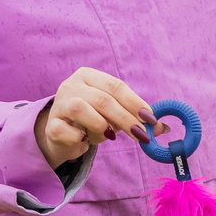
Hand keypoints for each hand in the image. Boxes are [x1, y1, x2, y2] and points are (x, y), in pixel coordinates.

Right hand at [33, 67, 152, 169]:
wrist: (61, 135)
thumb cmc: (91, 120)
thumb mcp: (115, 116)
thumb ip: (137, 118)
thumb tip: (164, 127)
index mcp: (89, 76)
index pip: (115, 86)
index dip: (135, 102)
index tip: (151, 119)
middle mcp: (71, 85)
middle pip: (102, 99)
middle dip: (125, 118)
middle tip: (141, 135)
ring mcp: (59, 104)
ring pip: (81, 109)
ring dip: (101, 125)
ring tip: (109, 135)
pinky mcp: (51, 125)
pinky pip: (66, 131)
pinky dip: (80, 138)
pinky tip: (84, 139)